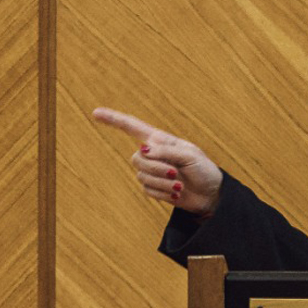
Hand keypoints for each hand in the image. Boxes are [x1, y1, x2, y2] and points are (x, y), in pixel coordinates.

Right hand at [92, 107, 223, 216]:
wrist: (211, 195)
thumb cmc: (204, 170)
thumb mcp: (190, 155)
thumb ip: (166, 151)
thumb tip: (143, 150)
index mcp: (161, 140)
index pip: (133, 127)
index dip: (114, 120)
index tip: (95, 112)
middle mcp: (153, 154)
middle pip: (137, 158)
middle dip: (156, 167)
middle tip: (175, 172)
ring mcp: (152, 171)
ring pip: (141, 175)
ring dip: (162, 182)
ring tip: (179, 184)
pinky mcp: (153, 187)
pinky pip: (147, 190)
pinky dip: (163, 193)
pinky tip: (176, 193)